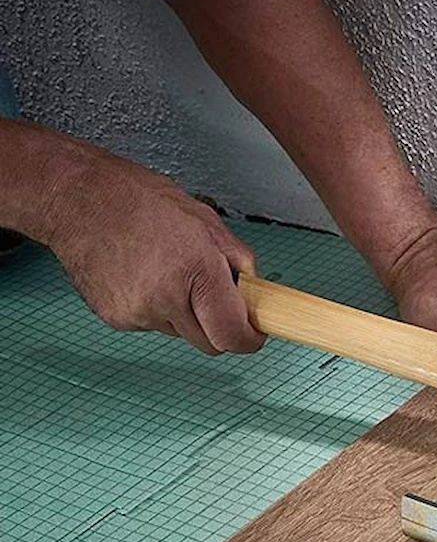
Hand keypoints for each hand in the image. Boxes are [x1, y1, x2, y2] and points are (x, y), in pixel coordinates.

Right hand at [46, 144, 263, 354]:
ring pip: (180, 333)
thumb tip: (253, 291)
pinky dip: (156, 309)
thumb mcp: (206, 221)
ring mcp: (137, 312)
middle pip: (209, 343)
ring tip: (167, 272)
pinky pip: (151, 325)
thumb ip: (238, 261)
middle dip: (218, 327)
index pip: (232, 335)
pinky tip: (143, 276)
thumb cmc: (138, 200)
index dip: (248, 340)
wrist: (77, 198)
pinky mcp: (115, 318)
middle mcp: (166, 298)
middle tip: (213, 298)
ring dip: (184, 314)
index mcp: (197, 271)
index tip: (253, 335)